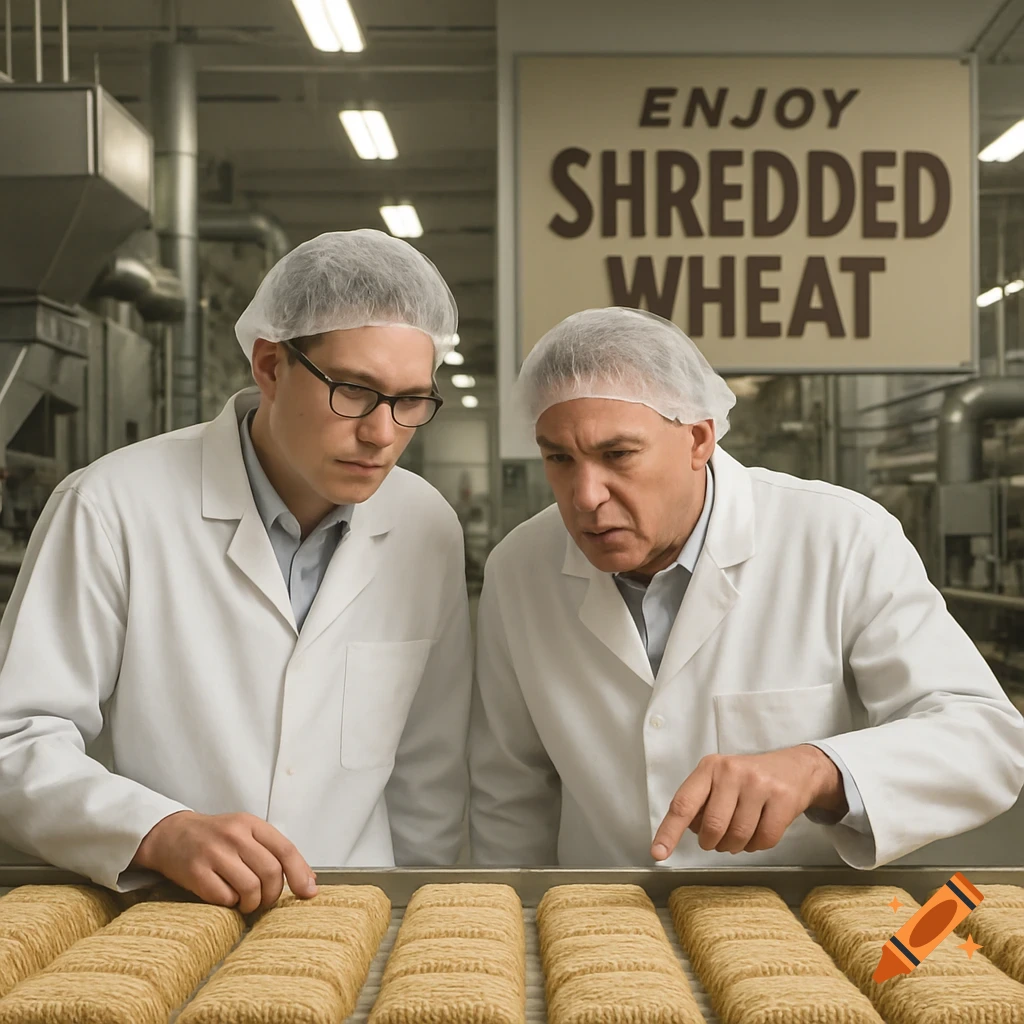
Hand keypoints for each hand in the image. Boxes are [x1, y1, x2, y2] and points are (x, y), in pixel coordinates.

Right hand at [131, 810, 317, 912]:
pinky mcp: (196, 872)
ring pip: (250, 888)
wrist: (171, 834)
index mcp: (251, 824)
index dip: (300, 875)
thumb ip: (274, 851)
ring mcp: (214, 853)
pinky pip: (225, 898)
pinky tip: (226, 897)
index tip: (308, 893)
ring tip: (246, 901)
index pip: (286, 850)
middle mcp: (234, 835)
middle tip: (265, 900)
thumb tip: (309, 881)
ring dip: (253, 903)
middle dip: (273, 894)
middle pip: (271, 872)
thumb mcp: (246, 833)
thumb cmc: (216, 837)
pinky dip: (231, 904)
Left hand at [651, 744, 846, 860]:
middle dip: (711, 843)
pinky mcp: (783, 799)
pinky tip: (758, 832)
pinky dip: (757, 845)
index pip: (683, 804)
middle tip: (716, 839)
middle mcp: (732, 772)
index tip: (658, 853)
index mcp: (709, 768)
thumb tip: (684, 832)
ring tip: (738, 834)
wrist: (795, 769)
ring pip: (738, 837)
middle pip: (712, 827)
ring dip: (735, 846)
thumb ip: (699, 803)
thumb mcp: (719, 781)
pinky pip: (764, 841)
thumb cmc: (747, 780)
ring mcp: (759, 784)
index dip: (669, 832)